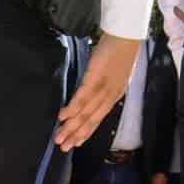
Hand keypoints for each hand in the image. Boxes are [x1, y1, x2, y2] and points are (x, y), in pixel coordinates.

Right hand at [55, 33, 139, 149]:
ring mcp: (103, 87)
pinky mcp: (95, 77)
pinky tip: (63, 117)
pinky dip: (72, 108)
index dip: (87, 131)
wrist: (125, 35)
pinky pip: (82, 96)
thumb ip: (102, 85)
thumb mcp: (112, 72)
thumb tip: (88, 94)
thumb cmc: (117, 50)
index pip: (99, 117)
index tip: (76, 143)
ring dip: (71, 126)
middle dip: (77, 134)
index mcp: (114, 94)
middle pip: (91, 119)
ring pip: (86, 112)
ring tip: (59, 137)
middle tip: (63, 148)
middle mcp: (109, 95)